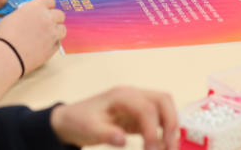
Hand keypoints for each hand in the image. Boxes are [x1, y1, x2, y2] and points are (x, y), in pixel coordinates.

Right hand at [0, 0, 65, 72]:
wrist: (8, 53)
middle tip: (45, 24)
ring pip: (62, 28)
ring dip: (56, 30)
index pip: (49, 0)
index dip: (47, 5)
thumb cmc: (5, 34)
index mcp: (36, 7)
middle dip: (54, 18)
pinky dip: (53, 43)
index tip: (44, 9)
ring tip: (47, 36)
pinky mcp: (54, 47)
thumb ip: (25, 13)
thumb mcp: (12, 16)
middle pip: (60, 14)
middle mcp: (48, 18)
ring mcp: (53, 33)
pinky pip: (58, 42)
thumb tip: (28, 15)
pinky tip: (43, 46)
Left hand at [50, 87, 178, 149]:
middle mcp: (132, 95)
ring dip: (171, 126)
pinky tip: (161, 146)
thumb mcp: (88, 130)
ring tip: (169, 148)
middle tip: (169, 147)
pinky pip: (157, 118)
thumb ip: (106, 134)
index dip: (153, 130)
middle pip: (163, 100)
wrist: (69, 120)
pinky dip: (163, 130)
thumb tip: (123, 140)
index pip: (147, 108)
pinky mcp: (137, 114)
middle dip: (171, 123)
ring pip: (164, 107)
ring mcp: (136, 103)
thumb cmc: (78, 121)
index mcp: (121, 95)